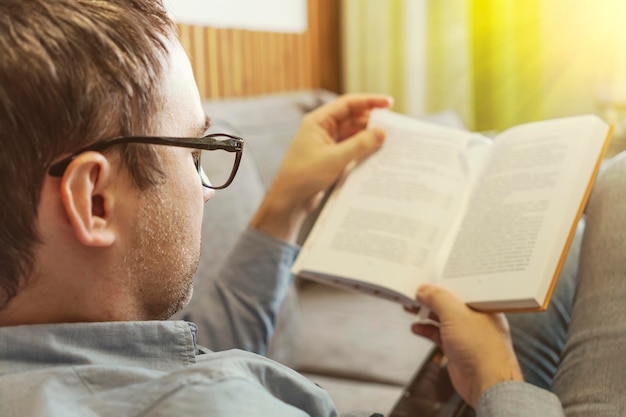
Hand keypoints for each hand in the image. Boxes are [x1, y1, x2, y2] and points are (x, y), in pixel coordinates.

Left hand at [250, 94, 392, 241]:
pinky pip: (350, 150)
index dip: (369, 101)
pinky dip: (362, 150)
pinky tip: (376, 154)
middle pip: (352, 119)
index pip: (347, 104)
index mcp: (318, 122)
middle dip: (372, 122)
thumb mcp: (335, 158)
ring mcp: (326, 145)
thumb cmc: (304, 176)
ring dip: (368, 137)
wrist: (288, 201)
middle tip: (393, 127)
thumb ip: (360, 144)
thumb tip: (381, 132)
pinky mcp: (330, 159)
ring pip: (352, 135)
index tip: (389, 103)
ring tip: (389, 141)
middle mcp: (322, 130)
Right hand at [412, 285, 522, 407]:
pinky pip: (439, 335)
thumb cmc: (483, 350)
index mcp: (482, 305)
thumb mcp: (455, 314)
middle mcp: (476, 318)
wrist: (486, 383)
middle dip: (430, 299)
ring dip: (426, 314)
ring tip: (411, 308)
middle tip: (414, 293)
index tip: (426, 279)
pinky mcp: (458, 349)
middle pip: (448, 303)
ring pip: (442, 319)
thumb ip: (437, 298)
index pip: (460, 287)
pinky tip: (417, 327)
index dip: (442, 282)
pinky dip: (427, 330)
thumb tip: (424, 290)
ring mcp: (467, 334)